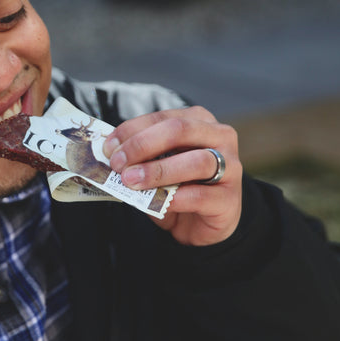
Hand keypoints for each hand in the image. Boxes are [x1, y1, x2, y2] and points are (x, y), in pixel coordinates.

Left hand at [102, 106, 242, 245]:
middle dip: (142, 145)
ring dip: (157, 171)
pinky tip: (156, 202)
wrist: (202, 223)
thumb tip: (110, 153)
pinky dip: (174, 198)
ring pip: (195, 161)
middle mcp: (219, 137)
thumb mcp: (157, 164)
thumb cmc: (177, 186)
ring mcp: (230, 167)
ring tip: (130, 181)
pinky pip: (200, 195)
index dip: (132, 130)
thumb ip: (140, 156)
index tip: (109, 147)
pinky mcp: (230, 199)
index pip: (163, 117)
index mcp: (198, 121)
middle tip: (118, 163)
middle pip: (179, 130)